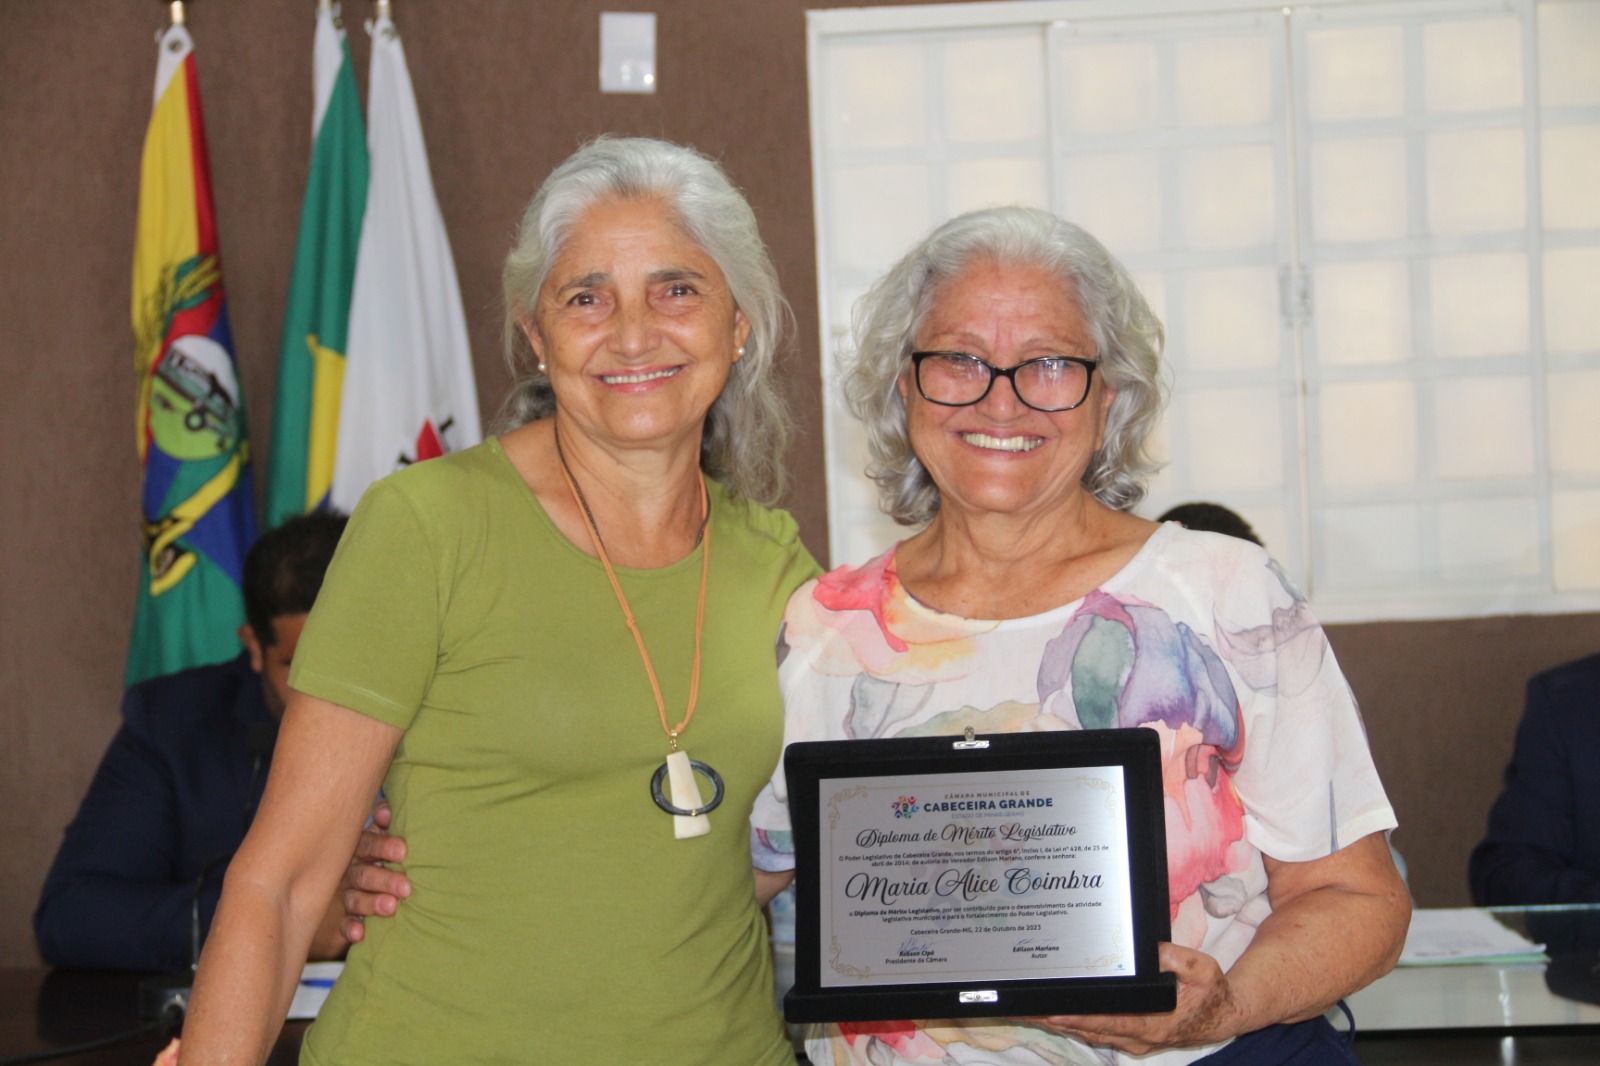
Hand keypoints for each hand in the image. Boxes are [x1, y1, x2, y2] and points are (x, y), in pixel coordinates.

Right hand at [339, 801, 411, 944]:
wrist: (371, 868)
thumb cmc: (386, 844)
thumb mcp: (384, 829)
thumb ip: (385, 818)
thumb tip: (386, 813)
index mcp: (360, 845)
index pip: (369, 844)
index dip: (384, 847)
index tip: (403, 852)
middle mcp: (351, 868)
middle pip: (364, 873)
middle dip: (385, 880)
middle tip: (405, 887)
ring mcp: (346, 892)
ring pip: (355, 898)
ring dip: (371, 903)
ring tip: (391, 907)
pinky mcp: (345, 915)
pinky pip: (344, 923)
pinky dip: (350, 928)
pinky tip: (359, 934)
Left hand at [1028, 943, 1243, 1054]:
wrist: (1223, 1015)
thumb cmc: (1210, 991)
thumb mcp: (1201, 968)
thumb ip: (1176, 959)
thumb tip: (1150, 949)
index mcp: (1153, 1023)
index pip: (1108, 1021)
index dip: (1078, 1019)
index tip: (1052, 1013)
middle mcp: (1138, 1036)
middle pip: (1089, 1029)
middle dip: (1055, 1020)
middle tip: (1024, 1009)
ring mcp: (1132, 1040)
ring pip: (1088, 1034)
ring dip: (1059, 1024)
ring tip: (1028, 1011)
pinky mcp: (1130, 1037)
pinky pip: (1095, 1033)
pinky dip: (1072, 1025)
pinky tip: (1053, 1014)